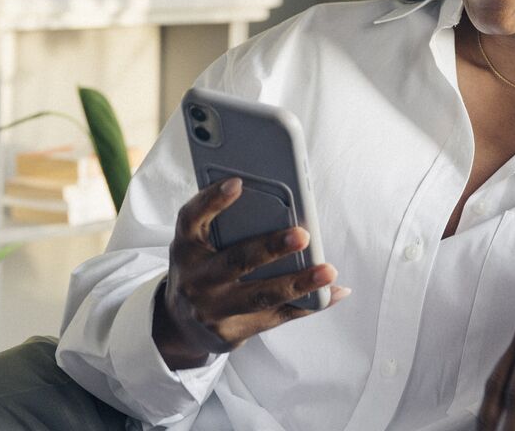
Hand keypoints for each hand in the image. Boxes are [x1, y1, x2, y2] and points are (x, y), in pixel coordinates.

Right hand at [152, 177, 349, 369]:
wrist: (181, 325)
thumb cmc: (202, 268)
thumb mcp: (198, 244)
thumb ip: (223, 222)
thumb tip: (280, 200)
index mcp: (186, 247)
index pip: (192, 218)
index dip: (212, 200)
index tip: (238, 182)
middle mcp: (195, 280)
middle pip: (234, 262)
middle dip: (269, 248)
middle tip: (302, 234)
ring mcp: (213, 310)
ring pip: (260, 296)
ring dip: (298, 283)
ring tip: (328, 270)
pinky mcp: (233, 332)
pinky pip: (277, 317)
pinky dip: (308, 304)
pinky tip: (333, 291)